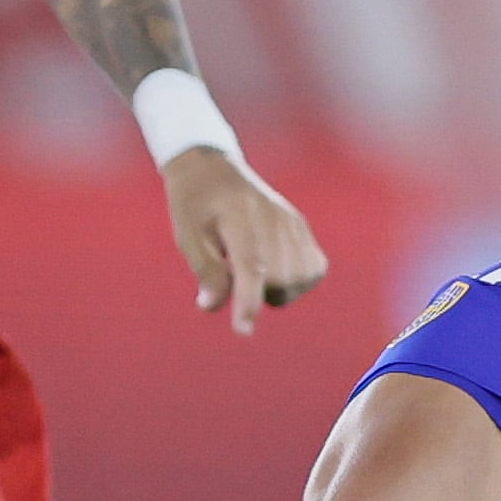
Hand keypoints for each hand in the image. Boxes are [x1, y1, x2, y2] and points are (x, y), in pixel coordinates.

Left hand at [163, 147, 327, 335]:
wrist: (213, 169)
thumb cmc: (195, 206)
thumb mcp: (187, 235)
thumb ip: (205, 271)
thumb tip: (213, 306)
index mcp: (238, 215)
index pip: (251, 265)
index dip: (248, 301)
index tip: (243, 330)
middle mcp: (273, 217)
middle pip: (278, 279)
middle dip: (255, 291)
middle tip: (231, 268)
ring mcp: (292, 221)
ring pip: (298, 279)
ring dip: (275, 287)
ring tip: (252, 266)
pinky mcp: (301, 226)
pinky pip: (312, 270)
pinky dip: (296, 279)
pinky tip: (274, 267)